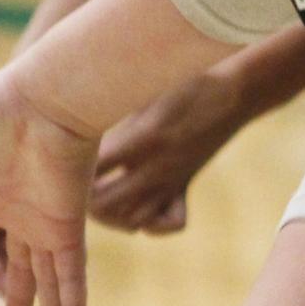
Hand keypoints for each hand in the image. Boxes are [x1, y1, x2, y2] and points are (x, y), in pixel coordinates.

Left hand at [89, 70, 251, 234]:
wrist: (235, 92)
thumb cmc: (188, 80)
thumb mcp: (150, 85)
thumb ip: (118, 101)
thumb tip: (77, 107)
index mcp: (144, 138)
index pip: (94, 170)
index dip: (74, 169)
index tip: (68, 157)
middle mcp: (157, 168)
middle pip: (105, 206)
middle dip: (86, 198)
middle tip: (80, 182)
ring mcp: (172, 182)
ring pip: (131, 221)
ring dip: (111, 214)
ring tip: (101, 194)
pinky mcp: (184, 187)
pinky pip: (167, 225)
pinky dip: (150, 224)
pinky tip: (138, 206)